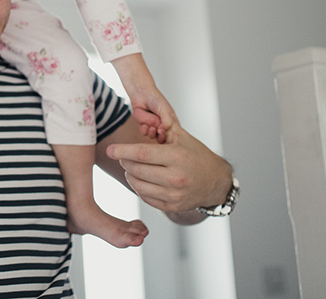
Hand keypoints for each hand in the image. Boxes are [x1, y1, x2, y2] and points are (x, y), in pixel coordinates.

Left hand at [106, 123, 231, 216]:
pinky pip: (146, 198)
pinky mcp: (172, 206)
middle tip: (122, 156)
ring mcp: (174, 195)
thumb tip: (142, 118)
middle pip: (137, 170)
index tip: (110, 150)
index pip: (142, 154)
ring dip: (130, 175)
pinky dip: (139, 188)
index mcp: (177, 157)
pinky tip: (142, 179)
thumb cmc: (197, 156)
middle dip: (124, 162)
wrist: (216, 183)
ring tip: (131, 167)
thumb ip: (163, 128)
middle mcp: (175, 177)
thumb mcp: (183, 138)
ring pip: (138, 186)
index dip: (123, 151)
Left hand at [112, 54, 177, 142]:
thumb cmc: (155, 99)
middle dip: (161, 137)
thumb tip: (166, 129)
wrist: (141, 94)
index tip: (166, 132)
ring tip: (151, 127)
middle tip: (159, 132)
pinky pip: (145, 133)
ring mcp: (154, 126)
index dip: (171, 136)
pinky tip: (145, 125)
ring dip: (152, 134)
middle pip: (164, 138)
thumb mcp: (164, 109)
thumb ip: (167, 120)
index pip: (174, 134)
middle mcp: (163, 126)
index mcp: (171, 122)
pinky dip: (144, 131)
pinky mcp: (145, 126)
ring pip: (154, 136)